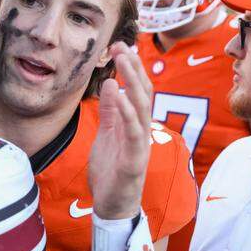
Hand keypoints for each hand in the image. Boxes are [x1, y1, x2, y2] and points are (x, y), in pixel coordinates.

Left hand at [89, 42, 153, 218]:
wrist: (112, 206)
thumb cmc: (111, 171)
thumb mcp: (107, 134)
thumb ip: (110, 111)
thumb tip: (109, 84)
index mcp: (135, 124)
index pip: (137, 90)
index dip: (131, 68)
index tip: (121, 46)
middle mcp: (142, 130)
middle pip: (143, 93)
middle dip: (133, 67)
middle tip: (122, 45)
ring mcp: (140, 144)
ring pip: (141, 107)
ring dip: (132, 82)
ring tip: (123, 60)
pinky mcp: (135, 159)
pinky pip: (133, 131)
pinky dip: (126, 110)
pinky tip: (117, 92)